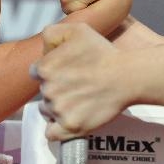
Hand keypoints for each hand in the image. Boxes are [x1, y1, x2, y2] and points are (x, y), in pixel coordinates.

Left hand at [31, 23, 132, 140]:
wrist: (126, 76)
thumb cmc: (103, 53)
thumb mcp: (77, 29)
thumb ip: (51, 33)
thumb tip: (43, 50)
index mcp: (45, 67)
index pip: (37, 72)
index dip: (51, 71)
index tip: (65, 71)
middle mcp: (48, 90)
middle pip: (43, 92)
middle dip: (56, 88)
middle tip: (77, 84)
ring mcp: (59, 110)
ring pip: (47, 111)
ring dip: (57, 107)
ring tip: (77, 100)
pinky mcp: (71, 126)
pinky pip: (51, 133)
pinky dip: (57, 128)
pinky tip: (69, 119)